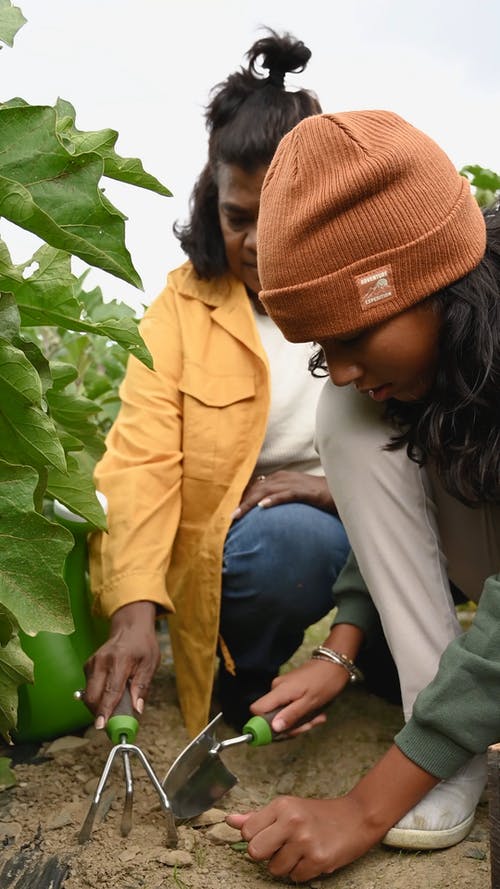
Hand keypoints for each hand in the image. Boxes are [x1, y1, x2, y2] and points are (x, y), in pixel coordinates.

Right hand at [83, 601, 159, 728]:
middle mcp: (102, 661)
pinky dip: (96, 697)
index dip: (105, 710)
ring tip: (112, 711)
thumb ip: (142, 687)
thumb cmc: (143, 645)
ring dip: (97, 706)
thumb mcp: (150, 664)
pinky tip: (108, 696)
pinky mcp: (88, 665)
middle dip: (99, 713)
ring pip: (88, 694)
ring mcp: (92, 663)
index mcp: (120, 660)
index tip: (101, 726)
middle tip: (110, 724)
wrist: (130, 628)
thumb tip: (137, 710)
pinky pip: (88, 688)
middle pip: (93, 696)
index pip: (110, 691)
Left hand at [226, 794, 385, 881]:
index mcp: (281, 805)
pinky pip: (295, 878)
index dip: (256, 837)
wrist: (356, 817)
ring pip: (275, 869)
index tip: (269, 834)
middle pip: (255, 852)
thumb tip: (230, 820)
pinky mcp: (318, 860)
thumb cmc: (318, 813)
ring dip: (286, 864)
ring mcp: (305, 842)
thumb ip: (257, 816)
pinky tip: (312, 857)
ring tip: (300, 850)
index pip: (247, 831)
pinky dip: (302, 871)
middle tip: (281, 846)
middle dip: (266, 854)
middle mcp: (292, 821)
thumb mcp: (287, 808)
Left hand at [232, 471, 335, 520]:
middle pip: (256, 489)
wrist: (339, 491)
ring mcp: (293, 483)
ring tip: (237, 515)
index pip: (254, 486)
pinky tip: (262, 507)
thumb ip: (278, 495)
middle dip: (240, 502)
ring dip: (249, 503)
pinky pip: (285, 495)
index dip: (240, 497)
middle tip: (227, 516)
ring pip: (266, 492)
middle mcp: (283, 477)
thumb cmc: (315, 495)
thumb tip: (261, 505)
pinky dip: (273, 500)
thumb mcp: (293, 493)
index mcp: (279, 477)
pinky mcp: (305, 492)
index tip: (228, 510)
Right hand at [250, 658, 349, 734]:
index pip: (257, 709)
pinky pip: (288, 707)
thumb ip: (291, 715)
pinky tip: (314, 714)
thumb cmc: (325, 682)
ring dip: (298, 721)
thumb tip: (274, 728)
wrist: (334, 664)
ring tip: (316, 719)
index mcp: (279, 691)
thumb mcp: (310, 703)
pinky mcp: (289, 690)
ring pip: (282, 713)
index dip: (263, 724)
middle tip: (308, 726)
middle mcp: (277, 688)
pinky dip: (300, 714)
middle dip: (289, 726)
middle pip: (271, 716)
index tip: (280, 733)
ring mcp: (282, 689)